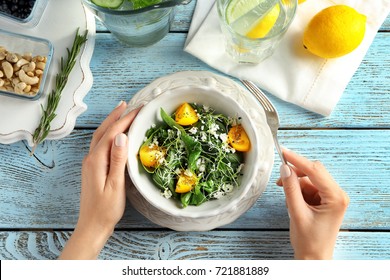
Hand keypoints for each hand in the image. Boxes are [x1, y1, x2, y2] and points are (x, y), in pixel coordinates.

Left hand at [59, 102, 140, 258]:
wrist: (92, 225)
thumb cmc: (106, 209)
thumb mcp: (115, 185)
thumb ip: (117, 160)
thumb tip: (121, 136)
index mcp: (96, 160)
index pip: (112, 134)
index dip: (125, 119)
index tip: (139, 109)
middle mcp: (90, 158)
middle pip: (103, 131)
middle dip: (116, 115)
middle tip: (128, 103)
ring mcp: (90, 162)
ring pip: (100, 136)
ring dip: (111, 122)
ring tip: (121, 111)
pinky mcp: (93, 167)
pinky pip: (101, 144)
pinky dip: (109, 133)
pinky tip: (116, 133)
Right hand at [277, 148, 348, 259]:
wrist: (313, 257)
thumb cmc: (308, 241)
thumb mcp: (297, 213)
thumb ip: (290, 189)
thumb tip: (284, 169)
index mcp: (336, 197)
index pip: (315, 171)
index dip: (297, 160)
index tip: (283, 151)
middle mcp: (337, 194)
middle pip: (314, 172)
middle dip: (295, 173)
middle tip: (279, 177)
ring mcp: (332, 196)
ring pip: (309, 179)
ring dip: (295, 183)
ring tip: (285, 195)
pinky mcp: (325, 200)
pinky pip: (309, 186)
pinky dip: (298, 189)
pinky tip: (291, 199)